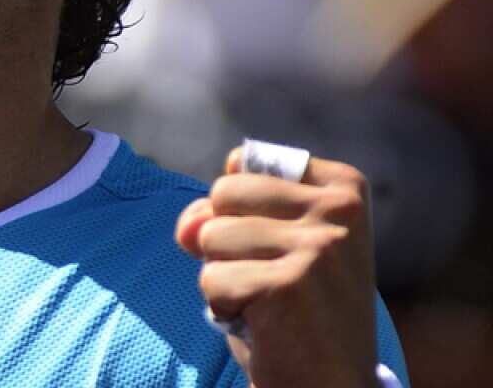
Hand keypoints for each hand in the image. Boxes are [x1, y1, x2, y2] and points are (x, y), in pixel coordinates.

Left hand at [175, 148, 377, 387]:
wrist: (332, 383)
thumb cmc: (297, 309)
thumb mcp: (264, 244)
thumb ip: (217, 215)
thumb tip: (187, 229)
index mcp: (343, 187)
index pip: (241, 164)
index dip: (240, 210)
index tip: (283, 245)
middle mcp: (339, 210)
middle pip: (222, 193)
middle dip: (227, 240)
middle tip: (271, 278)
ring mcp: (318, 247)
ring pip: (210, 236)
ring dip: (224, 276)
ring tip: (268, 302)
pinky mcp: (288, 286)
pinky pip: (211, 279)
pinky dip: (223, 307)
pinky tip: (264, 325)